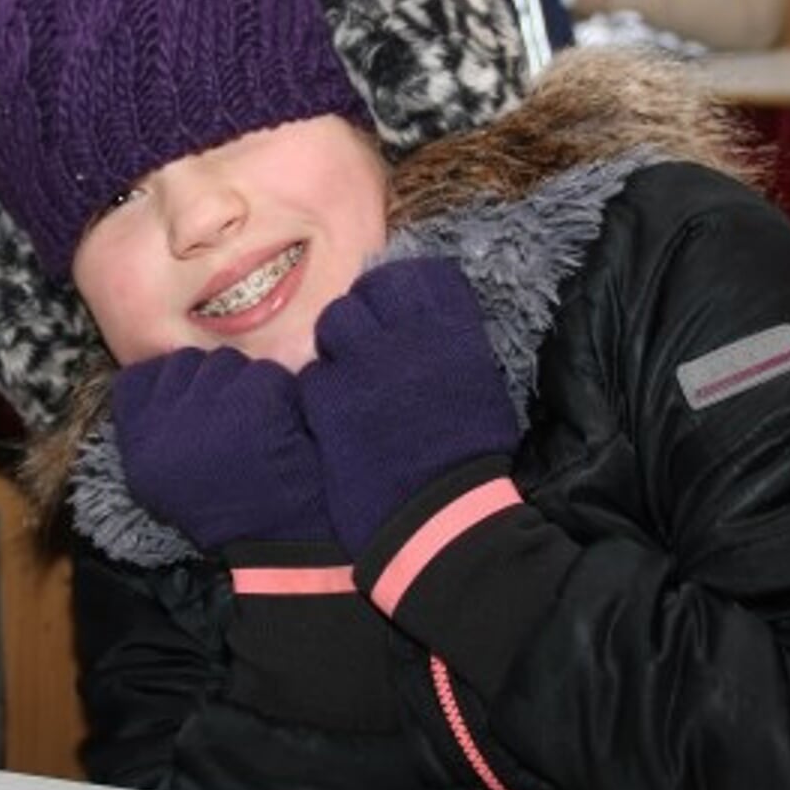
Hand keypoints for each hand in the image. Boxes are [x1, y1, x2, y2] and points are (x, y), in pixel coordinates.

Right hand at [111, 346, 326, 550]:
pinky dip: (278, 394)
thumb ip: (149, 430)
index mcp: (138, 439)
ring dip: (244, 384)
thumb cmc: (221, 513)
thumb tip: (157, 378)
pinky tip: (280, 423)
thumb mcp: (158, 482)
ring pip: (227, 363)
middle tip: (231, 415)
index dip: (170, 381)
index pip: (139, 377)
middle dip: (210, 381)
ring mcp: (210, 409)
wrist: (274, 546)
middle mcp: (165, 421)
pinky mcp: (254, 404)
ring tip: (257, 422)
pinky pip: (266, 374)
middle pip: (185, 362)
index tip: (190, 400)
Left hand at [299, 258, 518, 555]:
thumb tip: (428, 323)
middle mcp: (405, 336)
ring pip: (332, 325)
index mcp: (451, 330)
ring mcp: (361, 365)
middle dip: (363, 314)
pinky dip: (322, 390)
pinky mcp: (326, 398)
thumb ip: (449, 343)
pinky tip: (335, 414)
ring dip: (338, 346)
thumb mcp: (476, 383)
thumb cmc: (469, 456)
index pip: (414, 275)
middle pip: (366, 293)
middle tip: (366, 343)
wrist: (438, 514)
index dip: (398, 291)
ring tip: (349, 377)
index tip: (395, 310)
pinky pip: (312, 374)